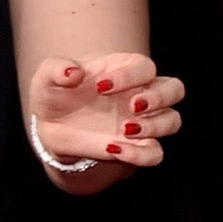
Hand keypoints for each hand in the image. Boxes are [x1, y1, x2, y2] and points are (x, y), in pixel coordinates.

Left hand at [31, 54, 184, 168]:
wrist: (53, 125)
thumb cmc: (57, 93)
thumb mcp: (48, 77)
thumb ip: (57, 69)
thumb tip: (73, 73)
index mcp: (127, 70)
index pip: (145, 67)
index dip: (128, 76)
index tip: (100, 87)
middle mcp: (142, 93)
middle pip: (175, 89)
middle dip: (158, 98)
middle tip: (133, 106)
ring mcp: (144, 121)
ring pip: (172, 121)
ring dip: (154, 126)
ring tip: (125, 129)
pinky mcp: (138, 147)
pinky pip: (155, 153)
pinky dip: (140, 154)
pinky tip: (113, 150)